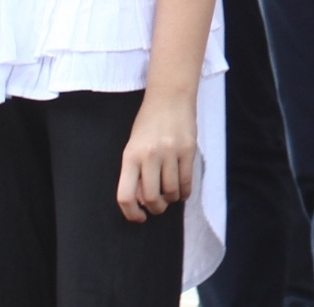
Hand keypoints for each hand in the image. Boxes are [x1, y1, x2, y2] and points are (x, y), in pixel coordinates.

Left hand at [116, 86, 197, 220]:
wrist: (169, 97)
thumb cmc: (148, 123)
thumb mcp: (134, 146)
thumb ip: (136, 172)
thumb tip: (143, 201)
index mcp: (130, 156)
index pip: (125, 195)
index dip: (131, 213)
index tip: (138, 217)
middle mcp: (149, 155)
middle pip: (151, 197)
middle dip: (156, 208)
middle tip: (158, 207)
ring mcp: (170, 152)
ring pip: (172, 191)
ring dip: (172, 199)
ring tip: (171, 195)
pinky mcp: (189, 149)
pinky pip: (187, 180)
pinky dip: (185, 192)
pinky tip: (182, 191)